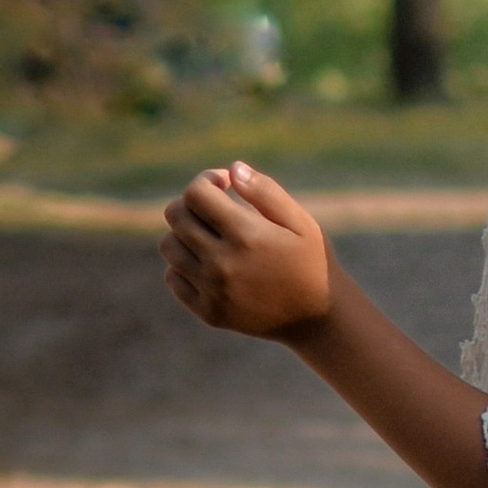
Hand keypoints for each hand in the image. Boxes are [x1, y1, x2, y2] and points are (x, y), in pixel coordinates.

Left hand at [160, 160, 334, 340]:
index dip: (207, 180)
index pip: (196, 194)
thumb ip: (266, 192)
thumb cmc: (311, 261)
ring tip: (210, 234)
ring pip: (169, 246)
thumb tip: (233, 169)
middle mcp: (223, 263)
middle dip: (192, 202)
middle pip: (176, 217)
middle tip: (215, 207)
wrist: (318, 318)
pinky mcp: (209, 312)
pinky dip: (182, 264)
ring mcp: (213, 291)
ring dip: (184, 232)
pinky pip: (173, 278)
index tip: (224, 184)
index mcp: (246, 235)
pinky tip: (207, 261)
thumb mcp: (300, 222)